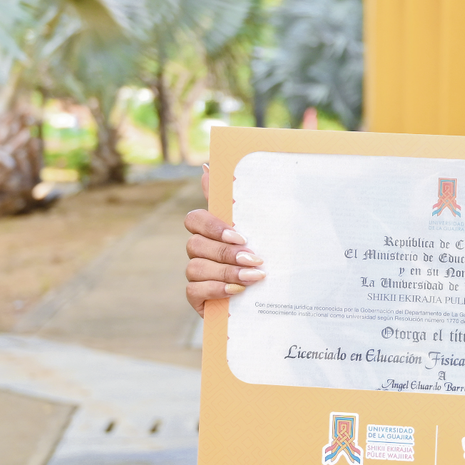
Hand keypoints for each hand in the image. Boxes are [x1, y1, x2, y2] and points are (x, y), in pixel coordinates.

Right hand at [184, 165, 263, 314]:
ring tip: (253, 278)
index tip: (240, 236)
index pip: (195, 219)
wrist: (270, 297)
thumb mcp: (256, 229)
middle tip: (253, 259)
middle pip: (195, 244)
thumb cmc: (262, 257)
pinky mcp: (196, 296)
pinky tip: (236, 291)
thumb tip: (207, 167)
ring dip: (225, 272)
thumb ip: (233, 202)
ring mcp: (196, 274)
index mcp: (212, 231)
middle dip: (226, 253)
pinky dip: (216, 289)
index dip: (213, 227)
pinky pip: (193, 290)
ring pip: (195, 267)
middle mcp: (200, 250)